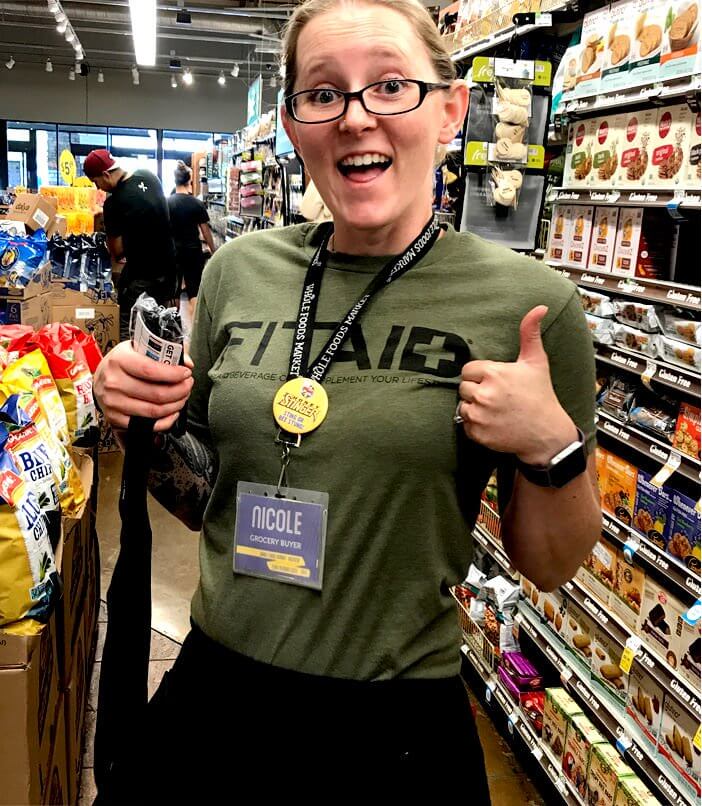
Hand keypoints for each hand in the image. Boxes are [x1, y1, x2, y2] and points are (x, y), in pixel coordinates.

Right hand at [94, 341, 193, 431]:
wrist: (99, 378)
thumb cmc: (121, 363)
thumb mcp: (137, 348)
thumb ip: (163, 351)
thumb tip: (186, 362)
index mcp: (119, 361)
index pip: (151, 370)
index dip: (174, 374)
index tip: (186, 373)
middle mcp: (114, 382)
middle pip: (157, 393)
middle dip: (180, 390)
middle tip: (188, 385)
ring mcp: (114, 402)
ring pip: (155, 410)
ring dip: (176, 405)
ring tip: (182, 397)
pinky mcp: (116, 418)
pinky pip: (148, 425)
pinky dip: (166, 420)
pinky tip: (172, 411)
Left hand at [457, 306, 577, 465]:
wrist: (547, 433)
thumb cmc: (541, 396)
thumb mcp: (536, 362)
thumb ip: (529, 333)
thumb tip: (539, 308)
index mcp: (494, 374)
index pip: (468, 370)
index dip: (480, 375)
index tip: (495, 382)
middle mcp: (484, 394)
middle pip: (463, 387)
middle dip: (476, 390)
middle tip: (496, 396)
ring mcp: (479, 416)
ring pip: (462, 406)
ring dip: (474, 408)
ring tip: (494, 409)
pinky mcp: (478, 433)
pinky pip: (465, 425)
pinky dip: (476, 425)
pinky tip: (493, 423)